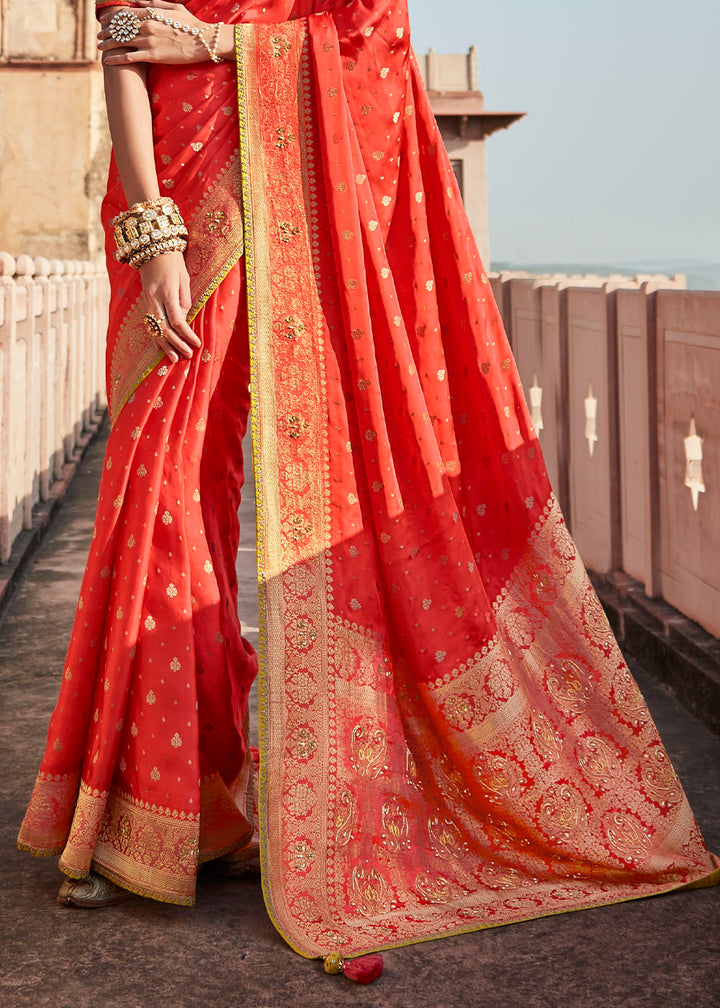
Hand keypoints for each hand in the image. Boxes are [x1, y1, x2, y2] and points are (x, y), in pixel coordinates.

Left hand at [98, 2, 212, 65]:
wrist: (203, 41)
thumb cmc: (191, 24)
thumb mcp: (173, 7)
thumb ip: (154, 3)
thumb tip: (140, 1)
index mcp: (150, 13)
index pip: (124, 13)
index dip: (111, 17)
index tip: (103, 21)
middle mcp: (146, 26)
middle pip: (120, 27)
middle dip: (107, 31)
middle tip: (99, 35)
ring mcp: (148, 41)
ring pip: (121, 42)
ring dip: (107, 44)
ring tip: (100, 47)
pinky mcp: (153, 56)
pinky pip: (129, 57)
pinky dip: (116, 59)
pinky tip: (107, 61)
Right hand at [140, 252, 200, 363]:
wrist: (151, 248)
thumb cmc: (173, 262)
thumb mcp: (184, 278)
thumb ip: (185, 300)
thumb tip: (184, 321)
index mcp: (167, 292)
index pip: (177, 320)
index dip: (186, 335)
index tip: (196, 344)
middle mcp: (154, 298)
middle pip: (164, 328)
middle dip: (176, 344)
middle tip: (188, 355)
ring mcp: (146, 301)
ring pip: (154, 328)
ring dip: (164, 345)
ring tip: (174, 359)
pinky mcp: (144, 302)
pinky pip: (148, 324)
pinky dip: (155, 338)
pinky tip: (160, 349)